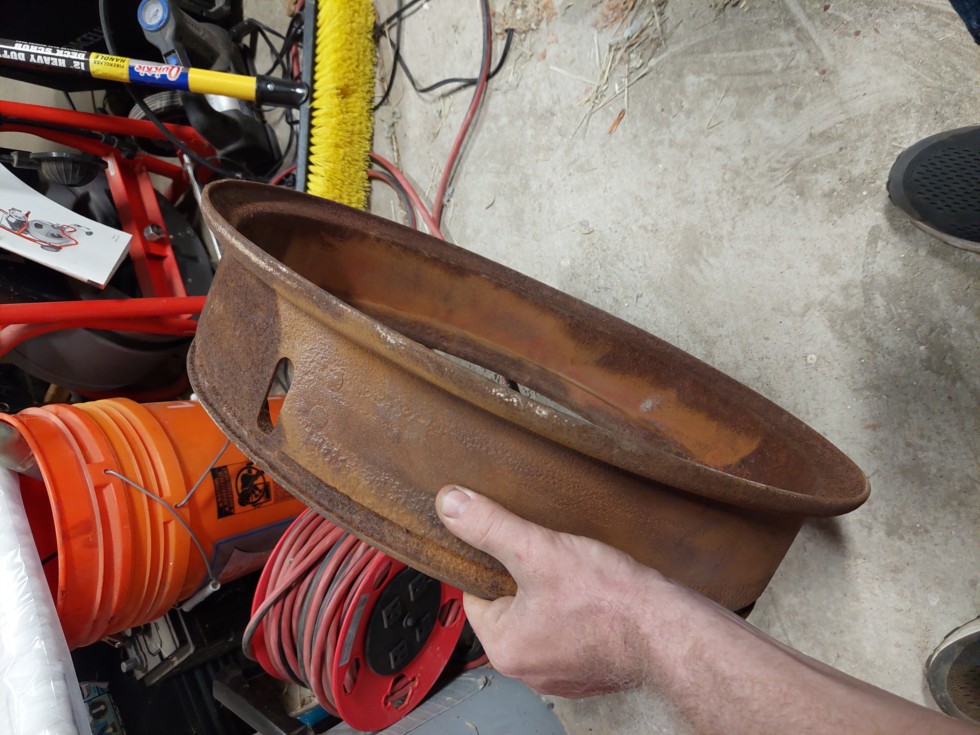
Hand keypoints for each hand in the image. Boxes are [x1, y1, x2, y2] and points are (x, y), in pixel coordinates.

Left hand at [435, 485, 664, 697]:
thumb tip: (451, 505)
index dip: (491, 565)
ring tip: (574, 572)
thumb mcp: (537, 550)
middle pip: (509, 608)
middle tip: (549, 556)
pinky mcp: (591, 670)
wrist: (669, 630)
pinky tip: (594, 594)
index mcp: (505, 647)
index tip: (511, 545)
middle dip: (526, 579)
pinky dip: (579, 613)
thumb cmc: (608, 600)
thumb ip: (490, 526)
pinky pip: (570, 634)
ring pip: (541, 619)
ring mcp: (562, 674)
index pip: (477, 597)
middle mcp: (528, 671)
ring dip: (554, 595)